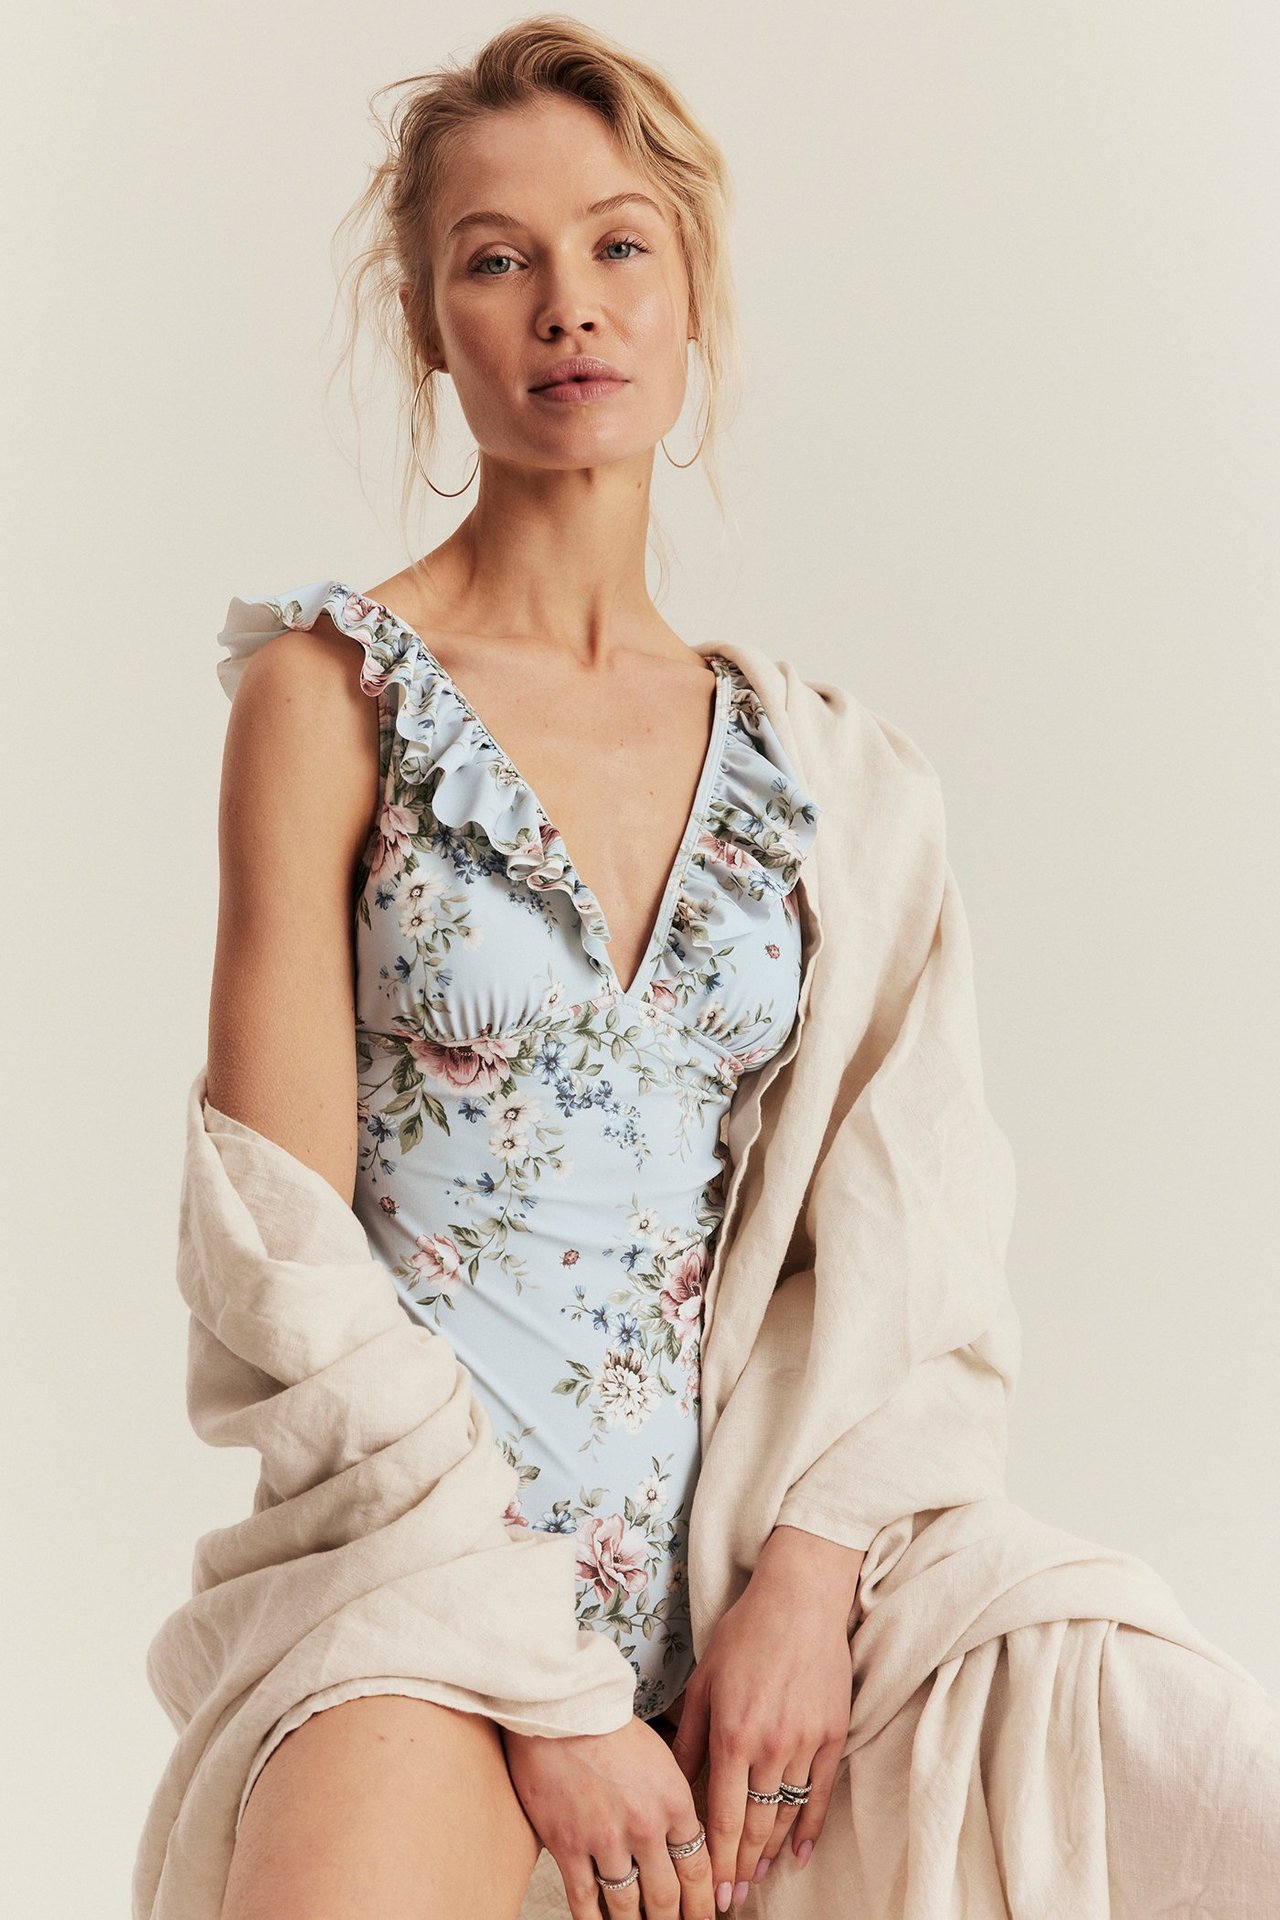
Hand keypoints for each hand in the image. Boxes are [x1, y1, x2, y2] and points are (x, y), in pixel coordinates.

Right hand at [503, 1713, 715, 1919]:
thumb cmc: (609, 1724)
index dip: (705, 1902)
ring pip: (627, 1906)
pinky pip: (584, 1900)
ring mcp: (604, 1840)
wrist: (562, 1708)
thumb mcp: (659, 1757)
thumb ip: (673, 1801)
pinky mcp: (567, 1845)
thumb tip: (685, 1839)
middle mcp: (644, 1827)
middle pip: (666, 1896)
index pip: (698, 1867)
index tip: (708, 1916)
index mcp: (673, 1801)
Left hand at [669, 1536, 859, 1909]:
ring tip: (758, 1878)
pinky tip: (797, 1854)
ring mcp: (804, 1741)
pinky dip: (809, 1828)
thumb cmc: (744, 1634)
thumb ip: (689, 1738)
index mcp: (731, 1732)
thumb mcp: (703, 1681)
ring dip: (771, 1853)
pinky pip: (820, 1794)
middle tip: (732, 1897)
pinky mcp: (832, 1734)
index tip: (712, 1891)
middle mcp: (769, 1744)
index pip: (723, 1816)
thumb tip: (672, 1785)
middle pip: (756, 1825)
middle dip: (742, 1867)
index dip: (717, 1859)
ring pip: (786, 1814)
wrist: (800, 1598)